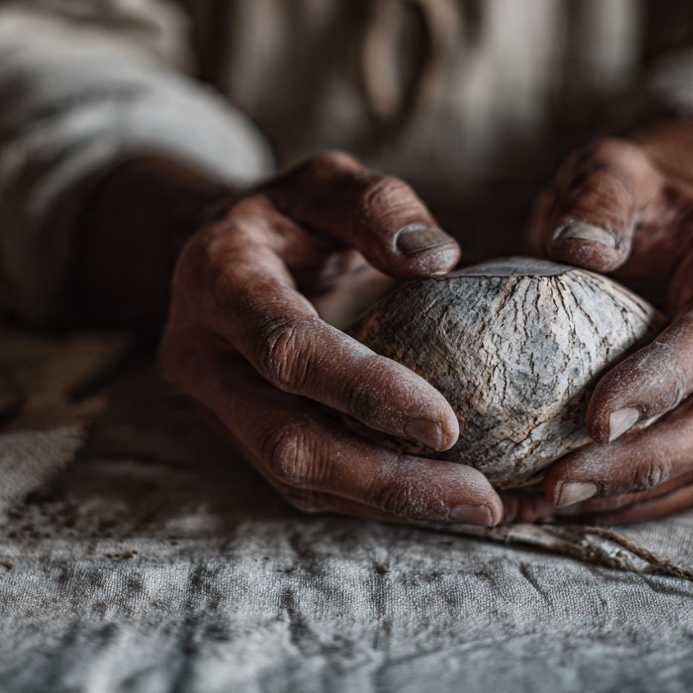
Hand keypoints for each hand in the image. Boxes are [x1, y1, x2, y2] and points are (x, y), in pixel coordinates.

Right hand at [158, 151, 511, 525]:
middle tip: (481, 498)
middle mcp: (206, 361)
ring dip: (395, 506)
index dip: (362, 390)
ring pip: (302, 482)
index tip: (447, 423)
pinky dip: (388, 504)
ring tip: (486, 510)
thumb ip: (375, 205)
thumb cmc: (284, 219)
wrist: (212, 262)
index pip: (286, 348)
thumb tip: (439, 258)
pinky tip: (455, 503)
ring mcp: (221, 413)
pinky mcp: (250, 444)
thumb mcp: (324, 182)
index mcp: (218, 283)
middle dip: (387, 481)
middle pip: (288, 444)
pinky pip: (317, 490)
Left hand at [519, 119, 692, 523]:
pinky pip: (687, 480)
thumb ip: (600, 197)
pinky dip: (632, 503)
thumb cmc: (627, 199)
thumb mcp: (610, 170)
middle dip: (648, 457)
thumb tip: (583, 249)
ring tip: (552, 500)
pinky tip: (563, 507)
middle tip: (562, 479)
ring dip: (635, 490)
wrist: (651, 223)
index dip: (666, 381)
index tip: (597, 416)